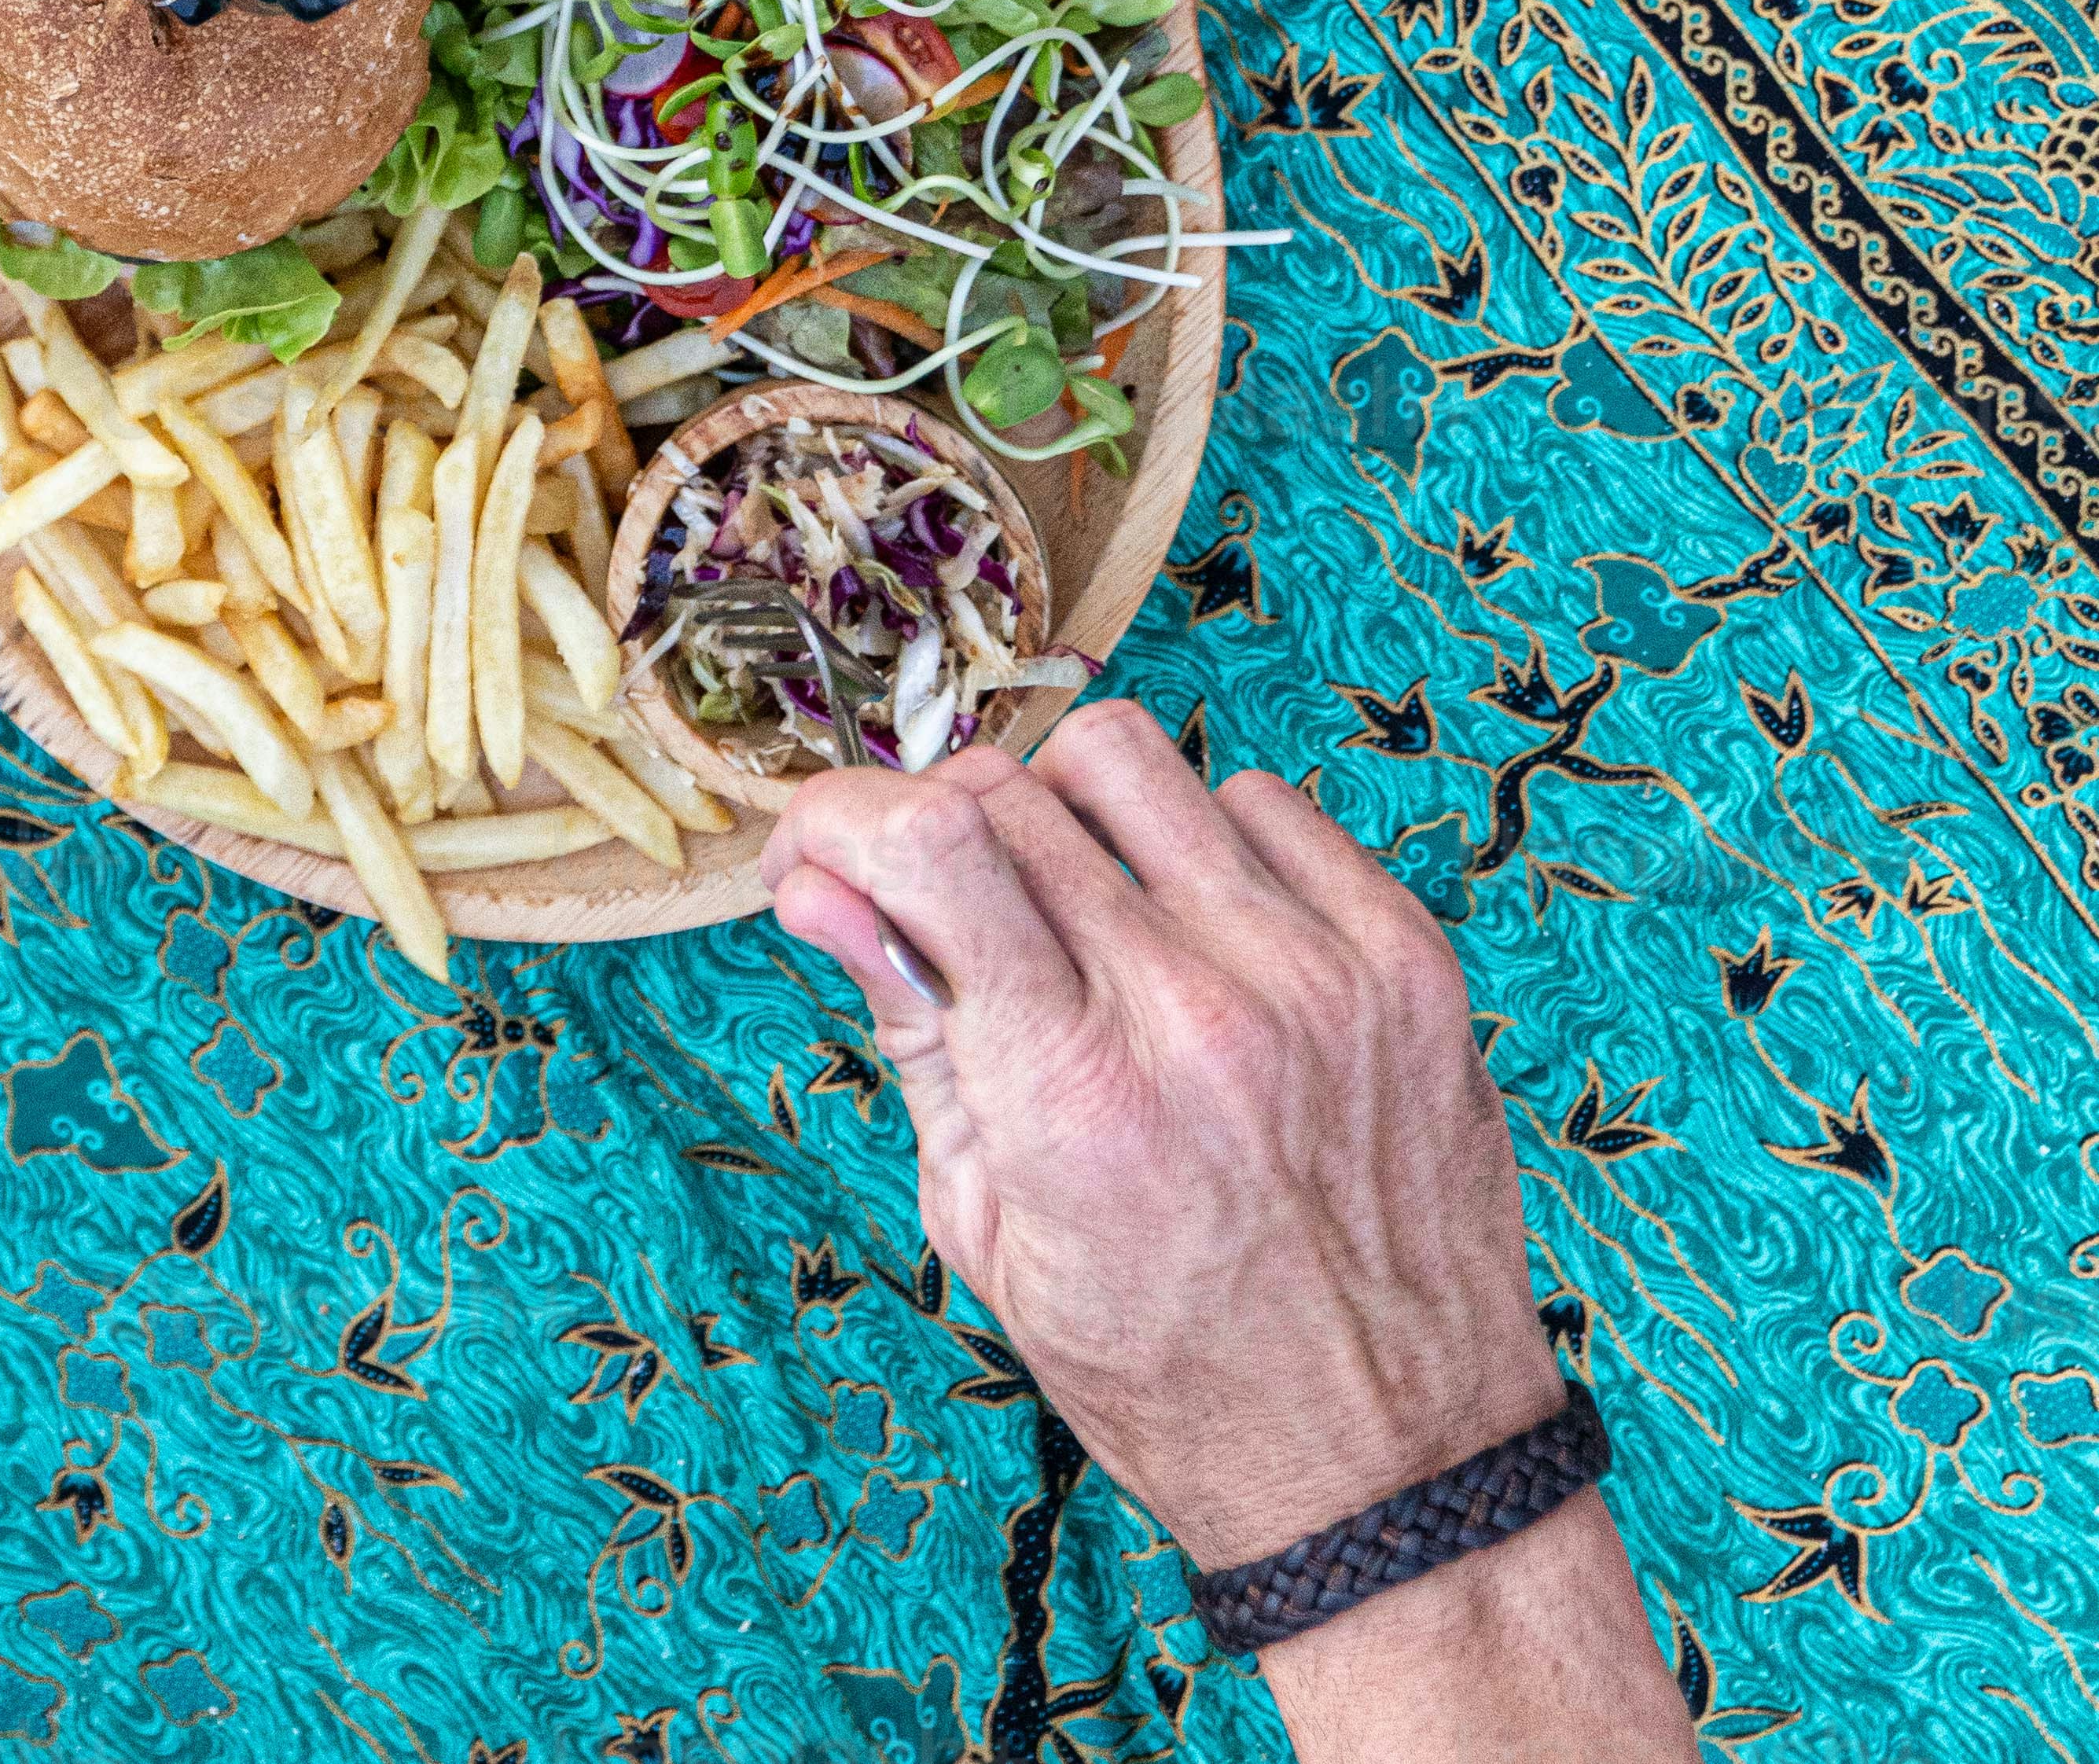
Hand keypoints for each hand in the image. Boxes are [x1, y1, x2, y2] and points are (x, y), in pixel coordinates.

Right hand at [758, 708, 1559, 1566]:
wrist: (1391, 1464)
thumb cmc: (1168, 1369)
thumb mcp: (989, 1232)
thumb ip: (912, 1035)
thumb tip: (817, 888)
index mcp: (1075, 1097)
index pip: (928, 844)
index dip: (840, 818)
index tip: (819, 852)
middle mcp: (1196, 1012)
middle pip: (1008, 791)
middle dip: (933, 829)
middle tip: (941, 903)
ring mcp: (1316, 973)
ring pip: (1127, 758)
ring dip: (1064, 812)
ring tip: (1076, 909)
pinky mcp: (1406, 959)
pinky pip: (1261, 801)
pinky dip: (1198, 845)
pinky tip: (1195, 935)